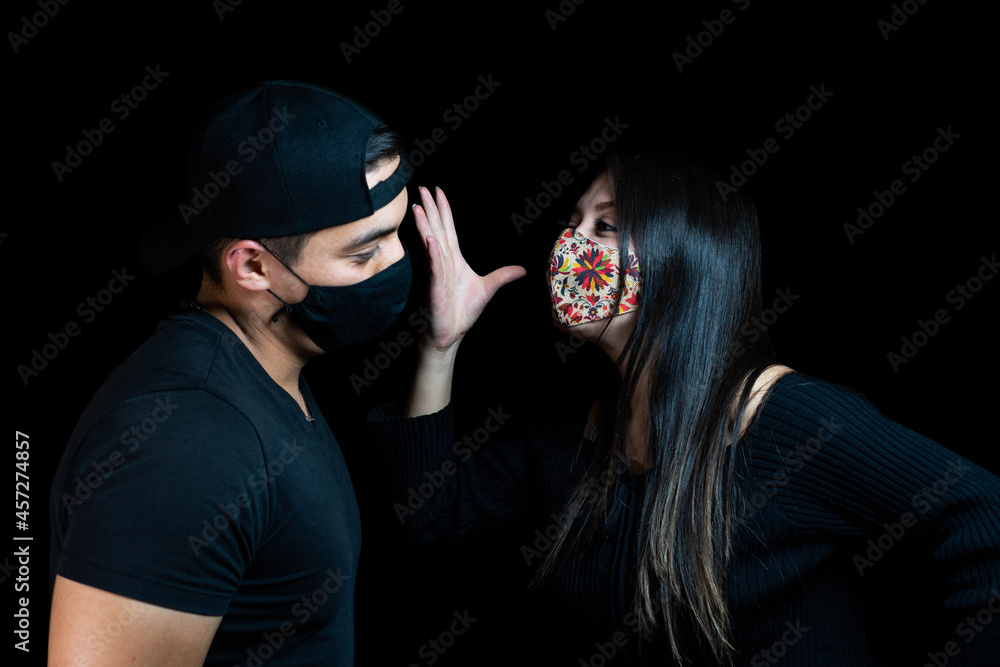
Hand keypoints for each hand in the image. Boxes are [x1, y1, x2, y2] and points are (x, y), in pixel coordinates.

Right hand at [412, 186, 525, 352]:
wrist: (451, 333)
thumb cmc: (463, 311)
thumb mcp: (488, 288)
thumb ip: (503, 276)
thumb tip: (522, 269)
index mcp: (453, 259)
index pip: (448, 229)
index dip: (444, 210)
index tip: (438, 192)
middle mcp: (443, 262)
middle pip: (437, 230)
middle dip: (430, 209)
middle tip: (422, 188)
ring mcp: (438, 274)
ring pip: (431, 244)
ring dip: (425, 226)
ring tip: (419, 208)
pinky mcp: (436, 288)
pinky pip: (435, 268)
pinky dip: (433, 254)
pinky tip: (430, 240)